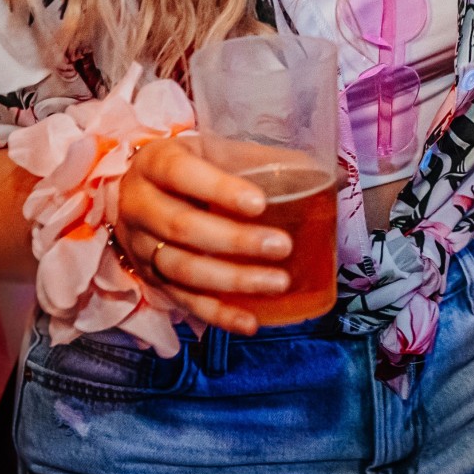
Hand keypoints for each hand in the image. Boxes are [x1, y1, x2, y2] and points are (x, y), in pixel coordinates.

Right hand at [112, 136, 292, 334]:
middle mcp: (138, 205)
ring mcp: (140, 247)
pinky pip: (183, 302)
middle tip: (281, 246)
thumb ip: (263, 162)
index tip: (260, 203)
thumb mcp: (219, 151)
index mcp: (155, 163)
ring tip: (278, 283)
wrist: (146, 189)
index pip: (181, 174)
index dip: (219, 189)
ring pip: (182, 270)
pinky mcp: (150, 279)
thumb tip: (335, 175)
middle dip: (235, 241)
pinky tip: (251, 322)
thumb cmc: (197, 167)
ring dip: (232, 280)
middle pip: (182, 228)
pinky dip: (219, 315)